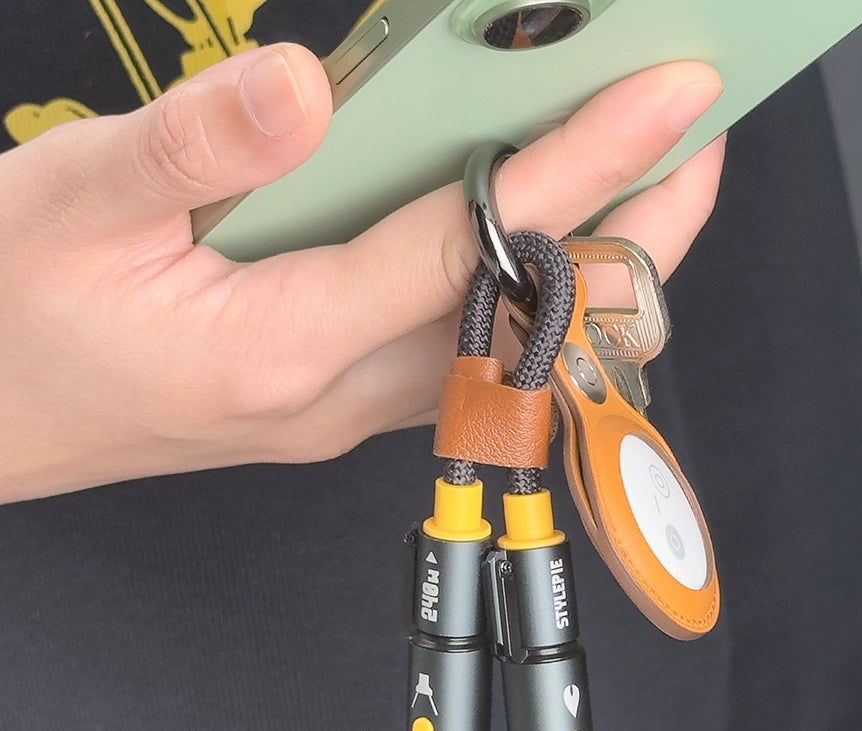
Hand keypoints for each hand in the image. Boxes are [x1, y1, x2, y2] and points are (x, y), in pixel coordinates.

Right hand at [0, 43, 724, 502]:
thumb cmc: (11, 323)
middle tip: (694, 134)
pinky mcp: (345, 397)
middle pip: (525, 317)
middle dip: (629, 228)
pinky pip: (467, 345)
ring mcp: (351, 408)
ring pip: (509, 339)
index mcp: (280, 351)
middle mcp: (340, 396)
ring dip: (586, 258)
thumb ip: (189, 150)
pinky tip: (535, 216)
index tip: (669, 95)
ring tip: (641, 165)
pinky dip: (523, 280)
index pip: (468, 250)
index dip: (577, 167)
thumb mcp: (64, 205)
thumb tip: (303, 91)